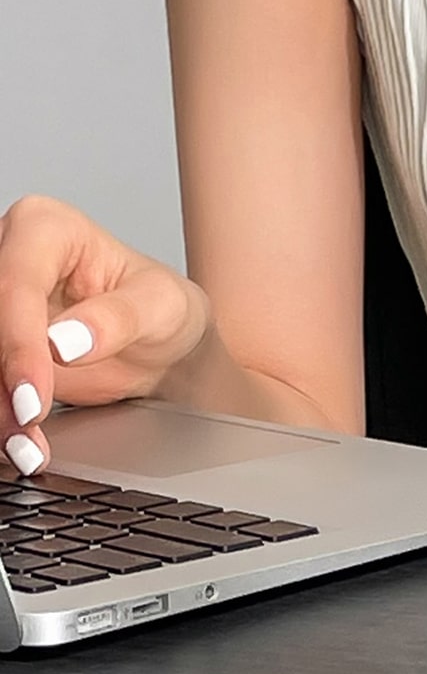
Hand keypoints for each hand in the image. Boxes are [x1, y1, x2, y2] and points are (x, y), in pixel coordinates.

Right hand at [0, 193, 212, 474]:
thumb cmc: (163, 310)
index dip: (18, 343)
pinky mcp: (0, 345)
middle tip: (29, 425)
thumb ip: (119, 318)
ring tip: (28, 445)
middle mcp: (10, 257)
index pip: (15, 283)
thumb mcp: (163, 306)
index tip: (33, 395)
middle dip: (2, 380)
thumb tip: (63, 342)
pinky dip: (0, 414)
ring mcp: (1, 304)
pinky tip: (21, 441)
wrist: (163, 349)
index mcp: (47, 228)